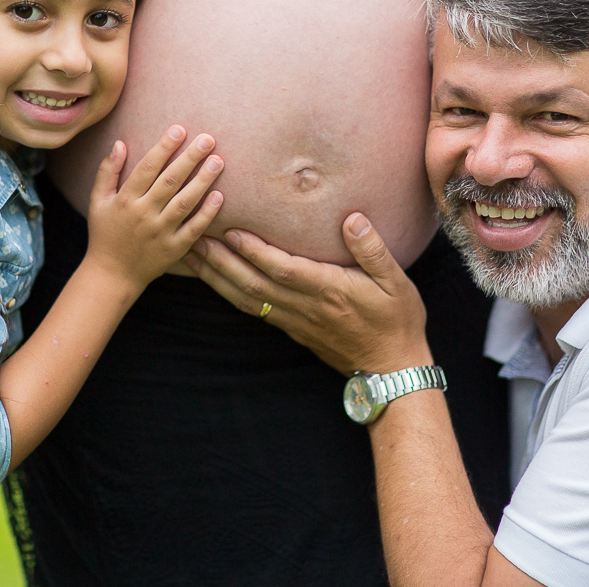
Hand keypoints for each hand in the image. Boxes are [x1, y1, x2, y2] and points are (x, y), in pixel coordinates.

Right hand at [85, 125, 223, 292]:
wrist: (111, 275)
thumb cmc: (105, 233)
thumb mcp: (97, 201)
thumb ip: (107, 172)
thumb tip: (119, 143)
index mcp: (125, 200)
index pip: (147, 168)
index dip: (164, 147)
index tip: (180, 129)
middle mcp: (144, 215)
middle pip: (170, 181)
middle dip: (190, 158)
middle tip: (208, 139)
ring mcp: (160, 233)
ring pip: (184, 202)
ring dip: (202, 180)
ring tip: (218, 161)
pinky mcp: (174, 249)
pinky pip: (193, 229)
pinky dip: (207, 213)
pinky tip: (219, 196)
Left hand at [183, 212, 430, 373]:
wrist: (391, 369)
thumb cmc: (396, 321)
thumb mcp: (396, 282)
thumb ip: (372, 249)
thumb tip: (352, 219)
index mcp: (329, 291)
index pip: (283, 269)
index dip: (255, 251)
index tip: (231, 230)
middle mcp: (305, 307)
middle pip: (254, 284)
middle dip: (221, 261)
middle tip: (195, 237)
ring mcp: (294, 321)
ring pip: (246, 298)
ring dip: (216, 277)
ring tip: (192, 255)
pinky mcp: (291, 329)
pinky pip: (253, 309)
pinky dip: (229, 293)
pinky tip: (214, 279)